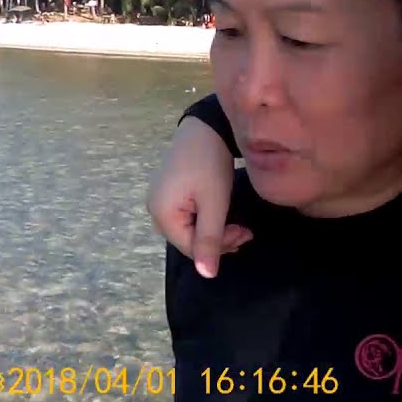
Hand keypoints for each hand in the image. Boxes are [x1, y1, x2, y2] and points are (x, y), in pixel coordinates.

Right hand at [148, 116, 251, 277]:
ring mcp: (161, 198)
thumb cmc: (211, 164)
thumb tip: (207, 275)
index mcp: (162, 213)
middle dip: (219, 239)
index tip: (245, 235)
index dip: (219, 247)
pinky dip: (208, 217)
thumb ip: (211, 239)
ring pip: (191, 227)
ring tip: (239, 224)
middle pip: (189, 238)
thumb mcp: (215, 203)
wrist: (207, 127)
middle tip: (245, 230)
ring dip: (216, 229)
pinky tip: (223, 213)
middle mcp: (155, 208)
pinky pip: (189, 214)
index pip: (190, 247)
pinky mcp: (170, 190)